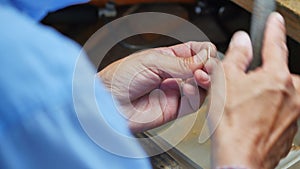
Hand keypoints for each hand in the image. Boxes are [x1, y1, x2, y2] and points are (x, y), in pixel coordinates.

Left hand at [99, 42, 215, 132]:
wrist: (107, 104)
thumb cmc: (119, 78)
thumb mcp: (151, 61)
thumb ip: (179, 62)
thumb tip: (204, 58)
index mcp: (168, 57)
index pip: (195, 51)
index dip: (204, 52)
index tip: (207, 55)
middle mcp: (174, 74)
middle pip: (202, 70)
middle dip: (208, 67)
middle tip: (208, 67)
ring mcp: (174, 92)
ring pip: (202, 87)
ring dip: (205, 81)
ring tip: (200, 76)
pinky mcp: (174, 109)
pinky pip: (193, 103)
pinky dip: (195, 95)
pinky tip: (188, 88)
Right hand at [209, 12, 299, 168]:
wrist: (240, 159)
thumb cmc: (233, 125)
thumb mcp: (225, 81)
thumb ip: (236, 56)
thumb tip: (241, 42)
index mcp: (277, 77)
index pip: (275, 44)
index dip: (272, 29)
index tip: (274, 20)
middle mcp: (292, 92)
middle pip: (275, 71)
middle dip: (259, 74)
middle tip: (239, 84)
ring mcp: (294, 111)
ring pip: (275, 91)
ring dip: (259, 92)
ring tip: (241, 105)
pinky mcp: (291, 126)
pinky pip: (278, 108)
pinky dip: (264, 108)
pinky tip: (248, 117)